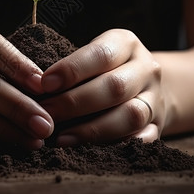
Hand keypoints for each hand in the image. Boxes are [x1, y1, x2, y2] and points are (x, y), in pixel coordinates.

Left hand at [39, 29, 164, 145]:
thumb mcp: (92, 55)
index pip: (101, 54)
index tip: (44, 84)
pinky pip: (143, 139)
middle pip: (114, 87)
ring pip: (130, 116)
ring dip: (92, 129)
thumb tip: (35, 88)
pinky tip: (88, 150)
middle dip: (75, 103)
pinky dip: (116, 145)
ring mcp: (155, 98)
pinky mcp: (159, 124)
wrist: (145, 83)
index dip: (72, 70)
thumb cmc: (104, 68)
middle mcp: (146, 69)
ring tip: (61, 138)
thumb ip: (71, 67)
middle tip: (46, 114)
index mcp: (126, 44)